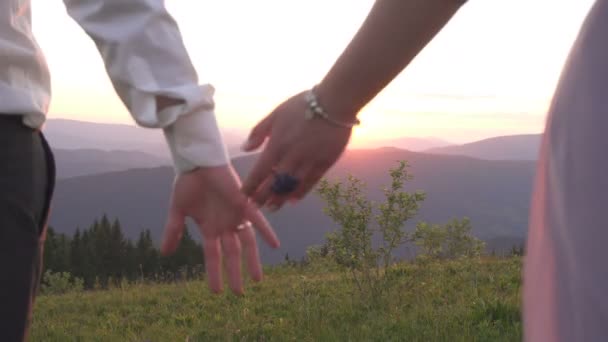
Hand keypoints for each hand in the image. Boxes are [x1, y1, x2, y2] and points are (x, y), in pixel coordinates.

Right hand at [160, 164, 279, 294]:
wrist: (197, 162)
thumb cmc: (188, 184)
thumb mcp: (177, 211)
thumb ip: (173, 231)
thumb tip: (164, 253)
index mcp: (209, 229)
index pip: (213, 256)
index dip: (214, 274)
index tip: (215, 292)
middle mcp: (224, 225)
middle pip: (232, 254)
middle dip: (235, 273)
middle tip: (240, 294)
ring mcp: (235, 215)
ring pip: (247, 243)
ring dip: (252, 260)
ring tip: (257, 280)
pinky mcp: (243, 203)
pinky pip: (258, 220)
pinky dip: (266, 231)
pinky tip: (275, 245)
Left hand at [241, 91, 352, 209]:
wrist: (334, 103)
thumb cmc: (302, 105)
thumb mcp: (276, 114)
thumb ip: (259, 132)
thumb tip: (245, 148)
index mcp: (277, 145)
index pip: (260, 172)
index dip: (251, 186)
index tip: (244, 195)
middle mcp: (291, 157)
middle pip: (274, 184)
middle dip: (263, 197)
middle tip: (256, 205)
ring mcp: (309, 162)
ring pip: (291, 186)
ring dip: (280, 198)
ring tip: (273, 207)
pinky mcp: (324, 163)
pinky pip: (310, 183)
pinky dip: (300, 192)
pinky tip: (293, 199)